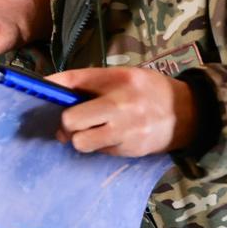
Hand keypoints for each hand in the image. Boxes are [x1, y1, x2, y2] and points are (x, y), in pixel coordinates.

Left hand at [45, 66, 196, 155]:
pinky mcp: (129, 149)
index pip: (74, 79)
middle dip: (66, 123)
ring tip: (90, 132)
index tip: (38, 89)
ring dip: (79, 139)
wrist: (188, 113)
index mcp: (118, 78)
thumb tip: (55, 94)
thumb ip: (93, 83)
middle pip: (70, 119)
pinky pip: (99, 151)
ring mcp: (125, 129)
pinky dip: (100, 146)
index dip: (50, 86)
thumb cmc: (148, 91)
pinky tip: (112, 137)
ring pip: (80, 142)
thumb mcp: (124, 76)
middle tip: (72, 122)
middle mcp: (120, 103)